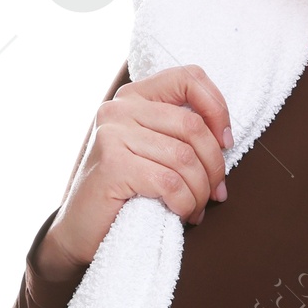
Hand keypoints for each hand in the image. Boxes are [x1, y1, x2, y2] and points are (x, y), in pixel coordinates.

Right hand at [38, 63, 232, 281]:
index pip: (189, 78)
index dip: (218, 109)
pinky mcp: (113, 165)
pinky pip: (169, 182)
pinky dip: (184, 203)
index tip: (225, 143)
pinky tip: (181, 213)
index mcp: (134, 97)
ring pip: (184, 158)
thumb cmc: (126, 191)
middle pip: (193, 125)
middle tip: (216, 192)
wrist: (82, 229)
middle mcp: (119, 109)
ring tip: (196, 208)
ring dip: (200, 191)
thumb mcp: (153, 150)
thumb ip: (179, 133)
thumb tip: (224, 140)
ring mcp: (112, 135)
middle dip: (214, 165)